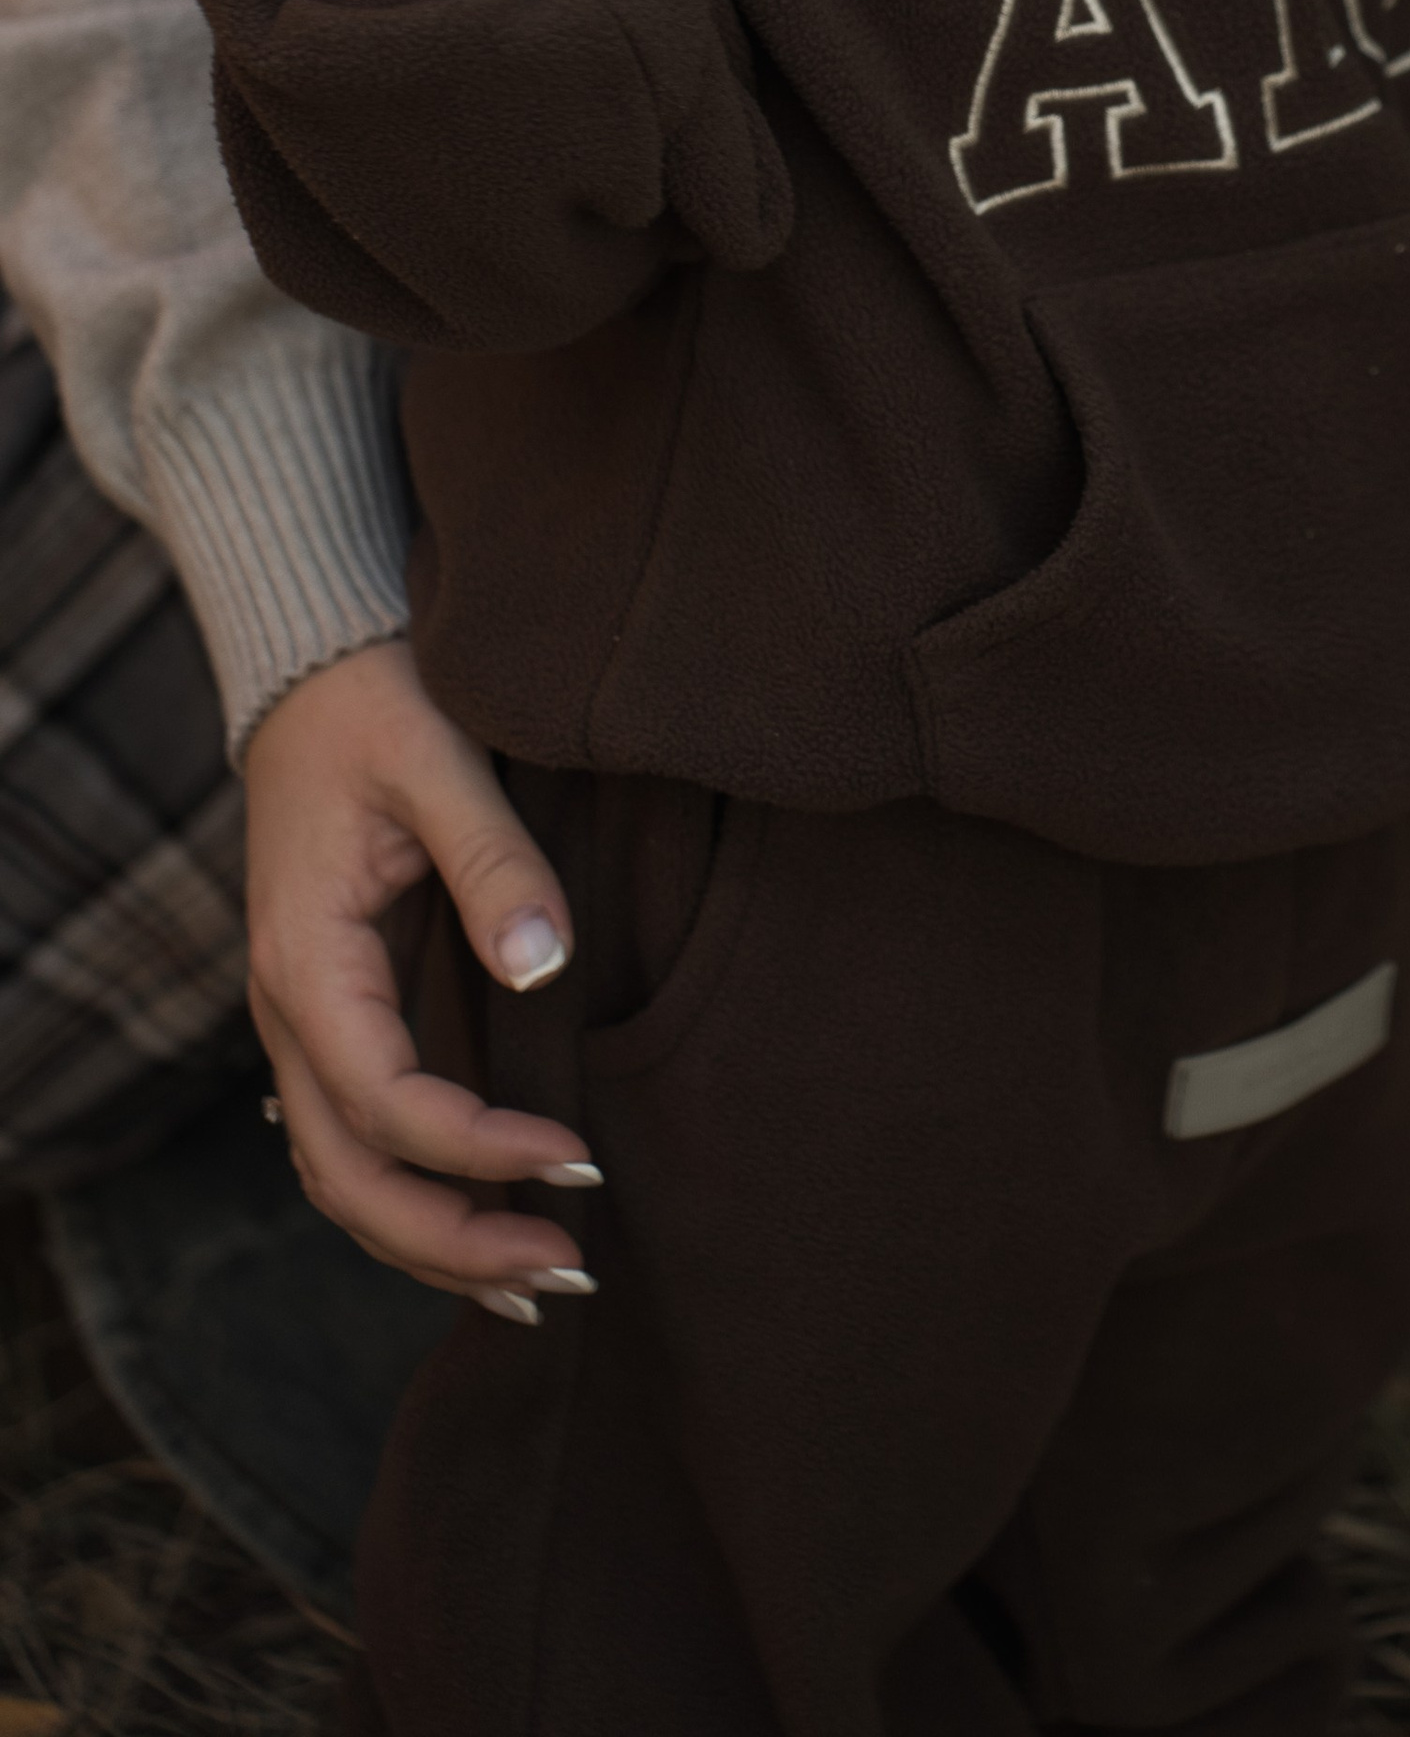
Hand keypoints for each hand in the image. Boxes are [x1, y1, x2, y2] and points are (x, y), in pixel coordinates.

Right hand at [243, 636, 598, 1317]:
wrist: (315, 667)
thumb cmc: (379, 700)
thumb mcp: (440, 759)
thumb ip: (494, 862)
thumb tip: (545, 965)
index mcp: (308, 960)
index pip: (385, 1102)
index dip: (478, 1150)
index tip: (577, 1156)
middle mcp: (290, 1011)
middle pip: (349, 1177)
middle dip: (451, 1242)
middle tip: (566, 1268)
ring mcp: (303, 1020)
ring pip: (342, 1177)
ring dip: (431, 1242)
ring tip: (536, 1285)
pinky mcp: (334, 1014)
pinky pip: (354, 1138)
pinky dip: (411, 1197)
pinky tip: (477, 1227)